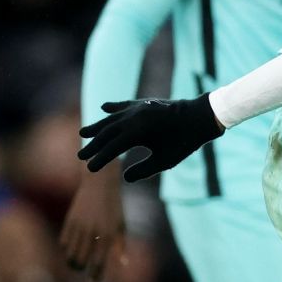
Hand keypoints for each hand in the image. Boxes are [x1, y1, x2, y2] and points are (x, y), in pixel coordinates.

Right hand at [59, 166, 124, 281]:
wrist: (99, 183)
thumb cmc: (114, 206)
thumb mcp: (121, 225)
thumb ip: (121, 246)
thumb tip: (123, 264)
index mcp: (108, 235)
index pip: (99, 262)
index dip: (95, 276)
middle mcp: (93, 232)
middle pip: (81, 261)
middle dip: (81, 270)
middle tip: (82, 271)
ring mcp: (80, 226)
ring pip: (70, 254)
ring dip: (72, 262)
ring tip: (76, 264)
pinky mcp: (70, 220)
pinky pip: (64, 242)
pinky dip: (66, 250)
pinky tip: (70, 251)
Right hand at [79, 94, 224, 183]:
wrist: (200, 117)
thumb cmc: (185, 142)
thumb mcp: (165, 161)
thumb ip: (144, 170)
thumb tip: (125, 177)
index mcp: (137, 133)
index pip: (112, 148)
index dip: (100, 159)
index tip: (90, 169)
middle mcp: (133, 118)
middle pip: (107, 133)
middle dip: (94, 145)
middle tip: (81, 156)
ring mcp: (138, 108)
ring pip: (112, 119)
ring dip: (98, 127)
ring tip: (83, 133)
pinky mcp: (144, 104)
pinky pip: (124, 105)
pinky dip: (113, 107)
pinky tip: (104, 108)